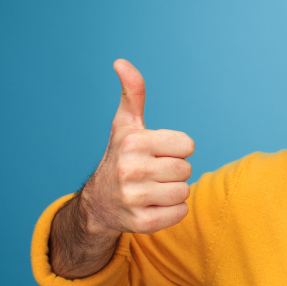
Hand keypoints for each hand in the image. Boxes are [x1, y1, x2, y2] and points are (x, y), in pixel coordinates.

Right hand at [80, 59, 194, 236]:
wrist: (98, 203)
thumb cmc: (121, 156)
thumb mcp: (125, 124)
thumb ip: (132, 93)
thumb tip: (121, 61)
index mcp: (133, 142)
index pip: (188, 145)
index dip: (177, 149)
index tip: (157, 152)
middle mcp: (131, 170)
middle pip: (187, 169)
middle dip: (175, 171)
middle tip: (153, 173)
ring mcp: (134, 199)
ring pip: (184, 191)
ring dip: (174, 191)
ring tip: (152, 189)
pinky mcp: (141, 223)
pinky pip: (180, 213)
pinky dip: (172, 211)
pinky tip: (152, 205)